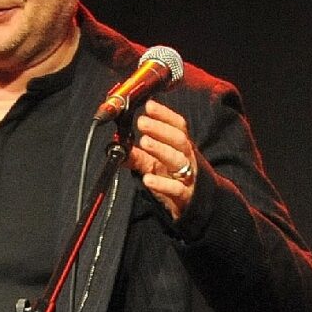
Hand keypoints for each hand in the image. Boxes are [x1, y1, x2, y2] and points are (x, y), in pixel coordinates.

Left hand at [127, 103, 202, 223]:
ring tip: (144, 142)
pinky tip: (147, 179)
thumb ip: (137, 156)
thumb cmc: (174, 179)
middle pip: (178, 140)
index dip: (165, 115)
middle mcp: (187, 159)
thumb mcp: (154, 165)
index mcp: (181, 148)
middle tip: (141, 122)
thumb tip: (117, 146)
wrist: (194, 205)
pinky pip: (176, 189)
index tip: (149, 106)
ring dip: (161, 149)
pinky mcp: (185, 197)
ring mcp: (188, 177)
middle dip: (160, 129)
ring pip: (178, 160)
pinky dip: (162, 184)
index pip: (178, 126)